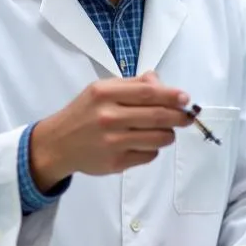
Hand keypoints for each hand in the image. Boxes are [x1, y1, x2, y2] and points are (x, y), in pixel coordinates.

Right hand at [29, 72, 192, 189]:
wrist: (58, 144)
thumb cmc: (84, 113)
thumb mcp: (101, 90)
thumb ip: (132, 85)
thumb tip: (160, 82)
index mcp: (104, 93)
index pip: (148, 93)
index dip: (171, 96)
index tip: (186, 98)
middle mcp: (108, 117)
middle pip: (157, 116)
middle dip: (179, 116)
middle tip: (187, 116)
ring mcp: (112, 142)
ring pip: (158, 138)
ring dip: (169, 134)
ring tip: (165, 130)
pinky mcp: (115, 163)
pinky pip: (148, 155)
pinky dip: (153, 148)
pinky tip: (143, 143)